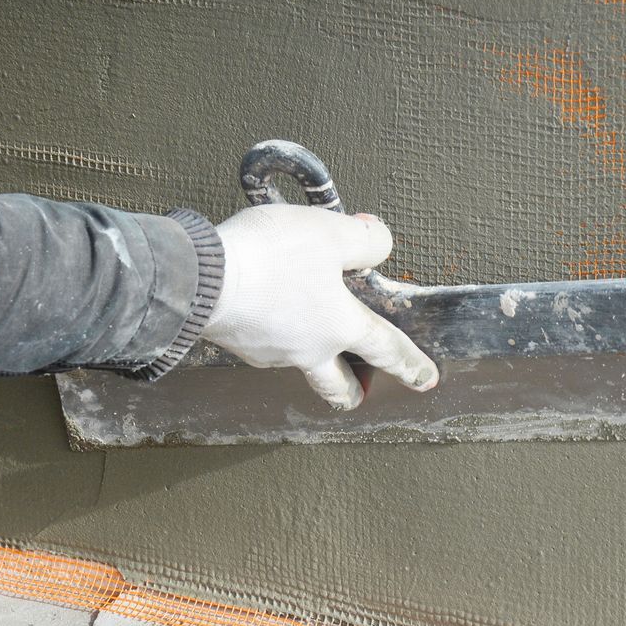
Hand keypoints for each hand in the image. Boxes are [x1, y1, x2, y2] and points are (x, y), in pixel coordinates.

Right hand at [204, 204, 437, 408]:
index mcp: (339, 327)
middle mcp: (307, 349)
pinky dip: (272, 332)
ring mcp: (270, 352)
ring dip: (308, 355)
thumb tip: (379, 242)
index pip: (386, 350)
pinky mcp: (237, 343)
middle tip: (359, 393)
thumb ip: (364, 239)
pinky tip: (265, 310)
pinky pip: (264, 344)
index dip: (411, 364)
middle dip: (352, 391)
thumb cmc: (270, 257)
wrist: (198, 279)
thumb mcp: (330, 233)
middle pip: (336, 385)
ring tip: (306, 329)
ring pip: (298, 362)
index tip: (427, 380)